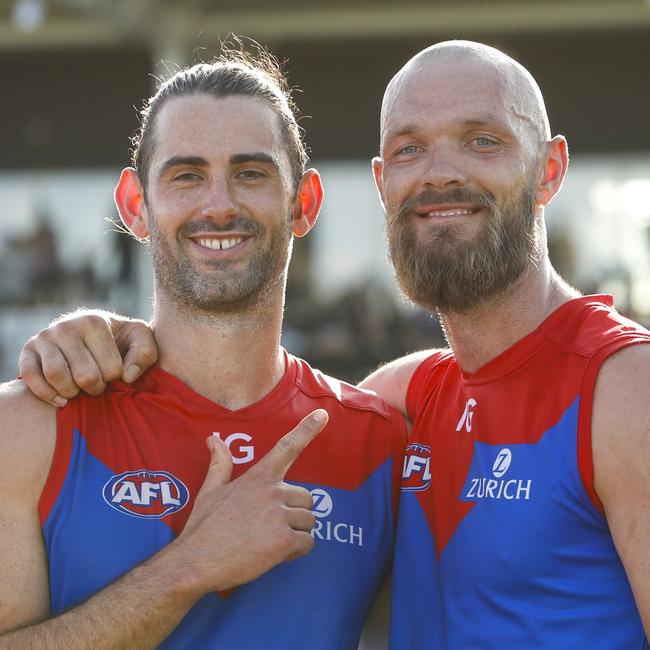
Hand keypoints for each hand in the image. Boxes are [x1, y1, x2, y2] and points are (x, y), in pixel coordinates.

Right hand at [19, 310, 157, 406]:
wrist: (90, 334)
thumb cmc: (119, 339)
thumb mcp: (139, 338)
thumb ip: (145, 352)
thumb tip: (129, 376)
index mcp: (94, 322)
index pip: (111, 368)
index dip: (116, 378)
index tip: (115, 374)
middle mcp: (66, 326)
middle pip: (84, 375)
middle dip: (96, 388)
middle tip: (98, 385)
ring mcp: (44, 338)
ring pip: (56, 375)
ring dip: (72, 392)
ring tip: (81, 390)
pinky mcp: (28, 351)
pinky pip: (30, 378)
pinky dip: (46, 394)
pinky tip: (62, 400)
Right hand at [174, 409, 328, 593]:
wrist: (195, 562)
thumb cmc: (203, 527)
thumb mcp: (209, 490)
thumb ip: (220, 464)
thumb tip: (213, 439)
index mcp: (258, 477)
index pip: (286, 447)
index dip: (307, 429)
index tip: (323, 414)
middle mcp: (272, 492)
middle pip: (306, 498)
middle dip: (294, 513)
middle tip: (270, 527)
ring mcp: (279, 516)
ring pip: (308, 521)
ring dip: (296, 533)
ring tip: (270, 541)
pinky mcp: (284, 541)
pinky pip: (307, 543)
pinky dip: (297, 551)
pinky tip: (277, 554)